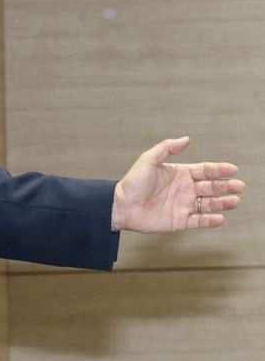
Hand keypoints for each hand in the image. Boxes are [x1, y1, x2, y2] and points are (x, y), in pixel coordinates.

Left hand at [112, 137, 243, 231]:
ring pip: (208, 204)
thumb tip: (186, 139)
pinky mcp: (179, 221)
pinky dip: (210, 220)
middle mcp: (184, 189)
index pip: (204, 171)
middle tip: (239, 186)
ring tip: (235, 201)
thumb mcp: (149, 160)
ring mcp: (182, 205)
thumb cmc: (133, 182)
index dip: (219, 170)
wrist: (121, 205)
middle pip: (210, 187)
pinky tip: (221, 217)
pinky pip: (199, 221)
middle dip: (226, 186)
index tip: (233, 169)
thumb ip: (167, 148)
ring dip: (222, 203)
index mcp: (179, 173)